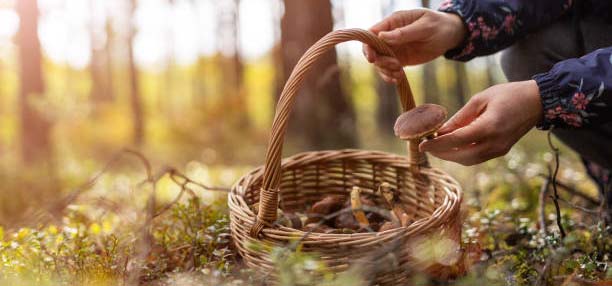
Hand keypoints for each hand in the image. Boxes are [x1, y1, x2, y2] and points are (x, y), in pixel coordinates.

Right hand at [363, 9, 465, 82]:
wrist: (450, 35)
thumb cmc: (438, 25)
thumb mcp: (425, 27)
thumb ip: (404, 32)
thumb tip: (382, 37)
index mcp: (393, 22)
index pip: (371, 33)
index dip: (368, 46)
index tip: (373, 59)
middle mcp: (389, 36)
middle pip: (372, 50)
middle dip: (380, 61)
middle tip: (396, 65)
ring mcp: (394, 48)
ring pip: (379, 63)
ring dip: (386, 71)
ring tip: (400, 73)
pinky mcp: (399, 59)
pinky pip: (388, 70)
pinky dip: (390, 76)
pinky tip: (399, 79)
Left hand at [419, 80, 542, 165]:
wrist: (537, 101)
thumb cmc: (508, 94)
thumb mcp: (480, 99)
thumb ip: (460, 117)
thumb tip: (440, 131)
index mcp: (489, 127)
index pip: (457, 140)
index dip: (437, 144)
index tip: (422, 144)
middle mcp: (495, 143)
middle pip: (461, 156)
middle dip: (441, 153)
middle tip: (426, 146)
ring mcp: (500, 150)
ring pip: (469, 160)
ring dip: (450, 156)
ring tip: (436, 147)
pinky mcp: (501, 151)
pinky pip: (477, 158)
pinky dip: (462, 155)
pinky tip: (451, 147)